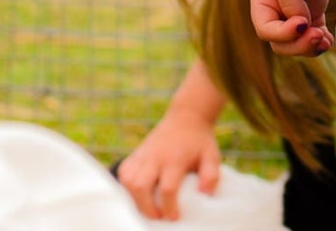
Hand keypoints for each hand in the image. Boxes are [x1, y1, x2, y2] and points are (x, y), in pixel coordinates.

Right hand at [117, 105, 221, 220]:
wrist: (187, 117)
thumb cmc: (200, 141)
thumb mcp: (212, 155)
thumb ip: (211, 175)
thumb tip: (205, 194)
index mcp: (175, 158)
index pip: (167, 188)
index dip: (169, 207)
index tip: (174, 217)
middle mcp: (156, 157)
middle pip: (141, 186)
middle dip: (147, 207)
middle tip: (158, 217)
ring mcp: (143, 154)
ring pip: (128, 181)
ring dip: (134, 199)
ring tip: (147, 207)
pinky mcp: (136, 153)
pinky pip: (123, 172)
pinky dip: (126, 186)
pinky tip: (137, 194)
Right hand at [250, 0, 335, 56]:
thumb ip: (290, 2)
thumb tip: (301, 27)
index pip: (266, 30)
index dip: (283, 35)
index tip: (302, 23)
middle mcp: (276, 6)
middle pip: (282, 41)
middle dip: (298, 44)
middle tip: (318, 37)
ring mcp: (296, 6)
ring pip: (298, 39)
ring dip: (310, 46)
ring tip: (325, 41)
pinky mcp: (314, 3)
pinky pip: (314, 29)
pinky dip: (320, 38)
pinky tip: (329, 39)